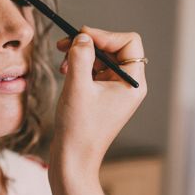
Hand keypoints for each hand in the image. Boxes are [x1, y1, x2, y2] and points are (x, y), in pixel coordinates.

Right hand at [51, 26, 147, 171]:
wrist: (72, 159)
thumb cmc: (79, 128)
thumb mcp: (77, 86)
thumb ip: (80, 56)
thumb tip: (82, 37)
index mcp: (132, 83)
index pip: (128, 42)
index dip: (104, 35)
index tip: (80, 37)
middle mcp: (128, 85)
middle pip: (113, 48)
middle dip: (89, 44)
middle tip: (64, 45)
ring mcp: (115, 91)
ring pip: (101, 58)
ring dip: (81, 55)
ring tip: (62, 63)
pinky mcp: (101, 96)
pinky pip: (93, 71)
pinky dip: (79, 66)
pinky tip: (64, 72)